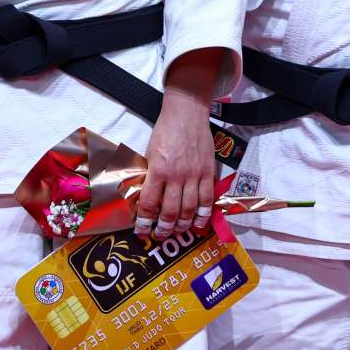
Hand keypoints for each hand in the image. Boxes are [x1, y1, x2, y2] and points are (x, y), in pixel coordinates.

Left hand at [136, 51, 219, 238]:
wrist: (186, 114)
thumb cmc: (165, 131)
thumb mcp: (149, 153)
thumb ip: (150, 175)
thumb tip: (146, 197)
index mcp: (157, 170)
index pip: (149, 204)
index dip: (145, 223)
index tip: (141, 232)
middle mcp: (176, 176)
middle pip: (170, 211)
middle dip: (164, 228)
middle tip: (161, 235)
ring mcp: (194, 175)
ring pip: (189, 209)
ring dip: (183, 225)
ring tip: (178, 231)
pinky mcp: (207, 172)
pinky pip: (207, 199)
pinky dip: (203, 214)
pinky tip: (199, 223)